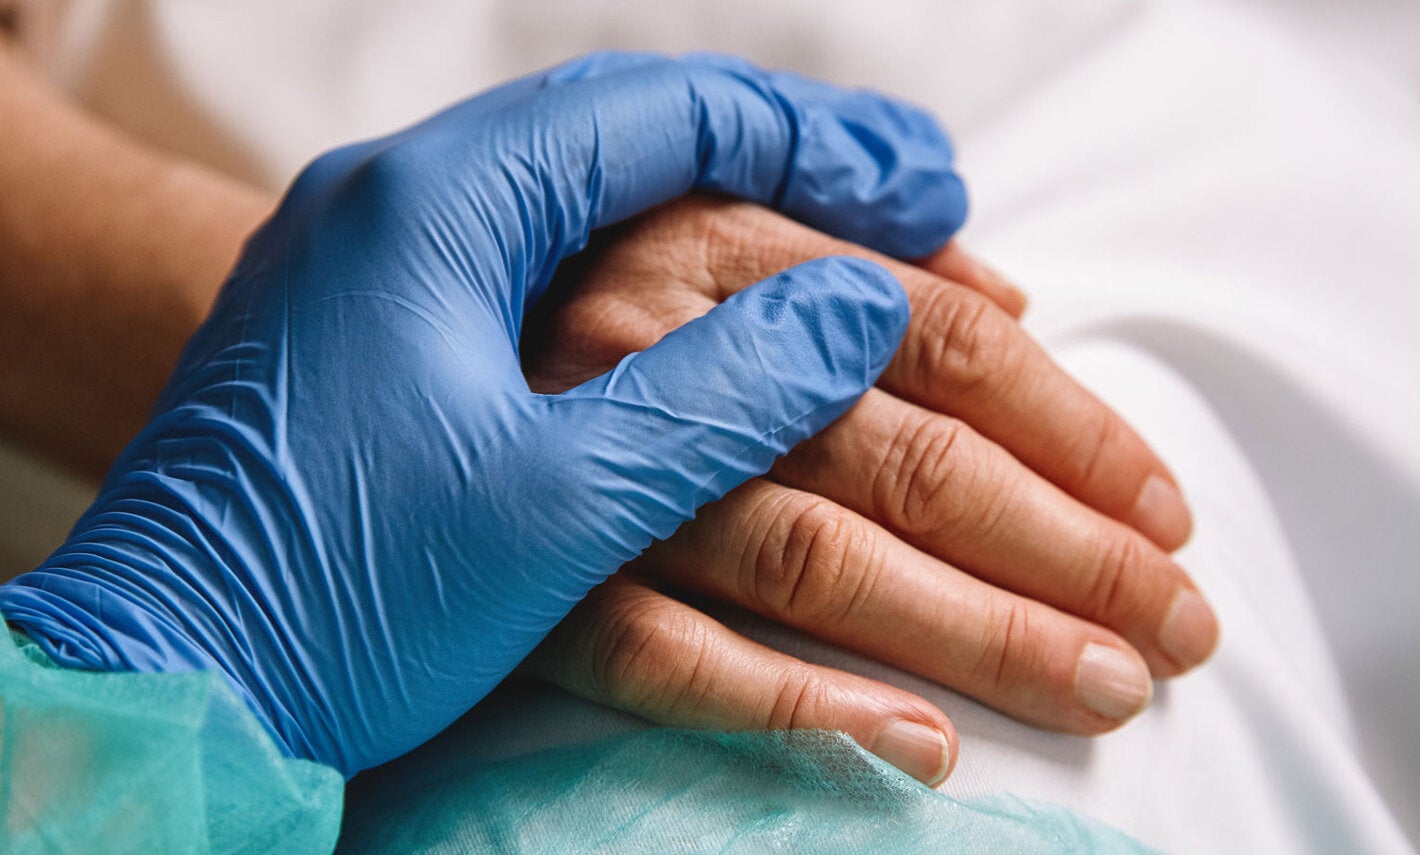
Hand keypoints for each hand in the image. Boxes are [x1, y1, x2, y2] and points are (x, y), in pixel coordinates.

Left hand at [0, 53, 970, 775]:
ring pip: (591, 200)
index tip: (927, 191)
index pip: (661, 115)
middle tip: (915, 205)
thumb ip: (718, 397)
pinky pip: (543, 265)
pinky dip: (646, 278)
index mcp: (435, 209)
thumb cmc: (338, 599)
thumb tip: (858, 310)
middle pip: (632, 139)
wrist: (163, 675)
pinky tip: (706, 303)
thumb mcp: (556, 505)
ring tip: (844, 251)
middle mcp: (398, 205)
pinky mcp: (378, 337)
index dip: (814, 141)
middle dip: (785, 165)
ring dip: (720, 217)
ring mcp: (381, 267)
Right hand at [521, 198, 1219, 784]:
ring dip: (978, 633)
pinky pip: (668, 662)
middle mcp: (656, 352)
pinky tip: (918, 749)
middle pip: (908, 457)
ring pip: (819, 561)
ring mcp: (592, 481)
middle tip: (1172, 622)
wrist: (366, 384)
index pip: (937, 340)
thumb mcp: (696, 235)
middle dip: (1064, 547)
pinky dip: (797, 706)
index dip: (1072, 425)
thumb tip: (1012, 303)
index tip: (1162, 508)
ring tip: (1099, 686)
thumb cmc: (561, 300)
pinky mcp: (533, 596)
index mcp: (710, 250)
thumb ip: (850, 261)